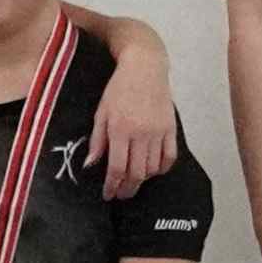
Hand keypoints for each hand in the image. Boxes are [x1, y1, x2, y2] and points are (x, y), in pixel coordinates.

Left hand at [83, 37, 183, 196]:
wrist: (145, 68)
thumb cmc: (119, 89)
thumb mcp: (101, 112)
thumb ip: (97, 140)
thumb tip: (90, 165)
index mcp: (120, 129)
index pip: (117, 168)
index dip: (112, 185)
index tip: (108, 194)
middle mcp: (141, 133)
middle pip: (136, 173)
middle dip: (127, 189)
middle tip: (121, 194)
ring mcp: (158, 132)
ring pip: (152, 168)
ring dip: (142, 180)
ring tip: (133, 181)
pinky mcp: (171, 129)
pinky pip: (169, 157)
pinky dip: (161, 169)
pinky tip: (152, 171)